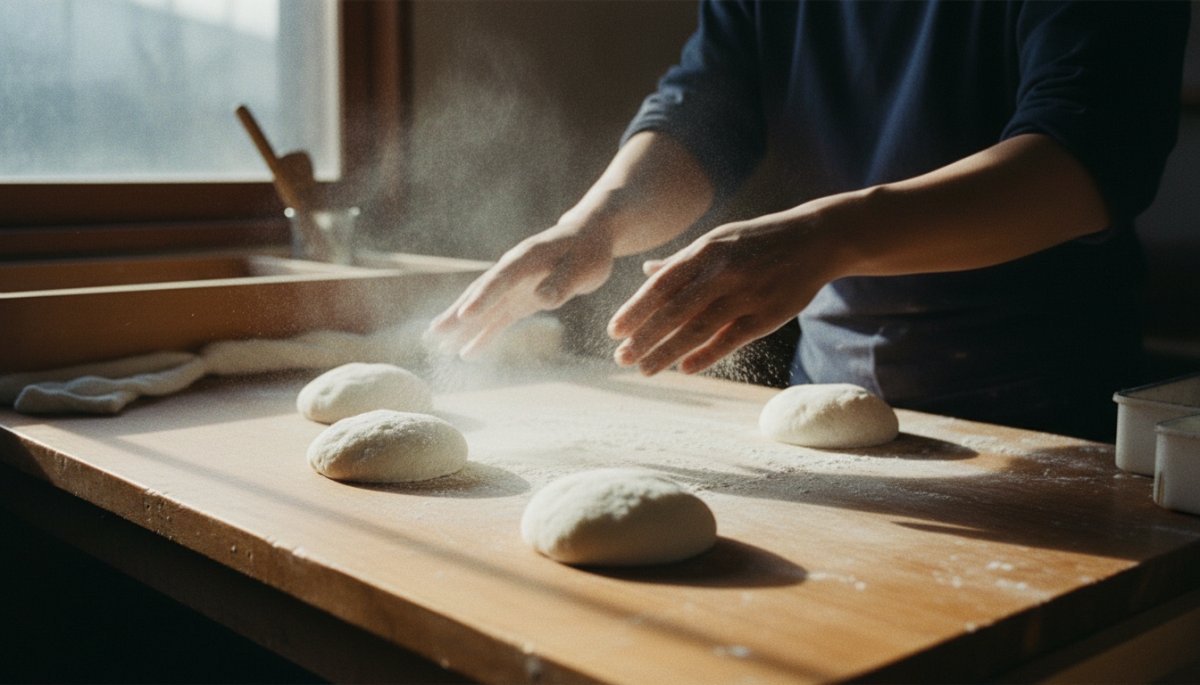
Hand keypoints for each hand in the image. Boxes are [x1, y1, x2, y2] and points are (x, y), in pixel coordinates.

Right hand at [427, 219, 615, 357]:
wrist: (589, 237)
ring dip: (461, 326)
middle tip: (433, 333)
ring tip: (437, 344)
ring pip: (483, 308)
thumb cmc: (589, 251)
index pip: (500, 280)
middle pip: (480, 294)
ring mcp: (513, 286)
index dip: (481, 299)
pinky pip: (497, 319)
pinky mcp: (520, 299)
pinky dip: (482, 335)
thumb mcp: (583, 266)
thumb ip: (563, 282)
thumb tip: (543, 299)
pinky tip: (466, 353)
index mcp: (525, 259)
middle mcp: (512, 272)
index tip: (463, 316)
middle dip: (456, 314)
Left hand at [608, 204, 843, 375]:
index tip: (614, 331)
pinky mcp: (768, 315)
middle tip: (620, 358)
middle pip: (673, 312)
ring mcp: (745, 294)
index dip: (635, 310)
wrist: (817, 238)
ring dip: (667, 353)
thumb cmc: (759, 240)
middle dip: (643, 338)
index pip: (660, 286)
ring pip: (697, 329)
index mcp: (705, 251)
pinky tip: (684, 369)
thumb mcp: (719, 240)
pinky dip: (705, 356)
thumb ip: (683, 260)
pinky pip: (730, 339)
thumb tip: (646, 272)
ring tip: (644, 370)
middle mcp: (722, 272)